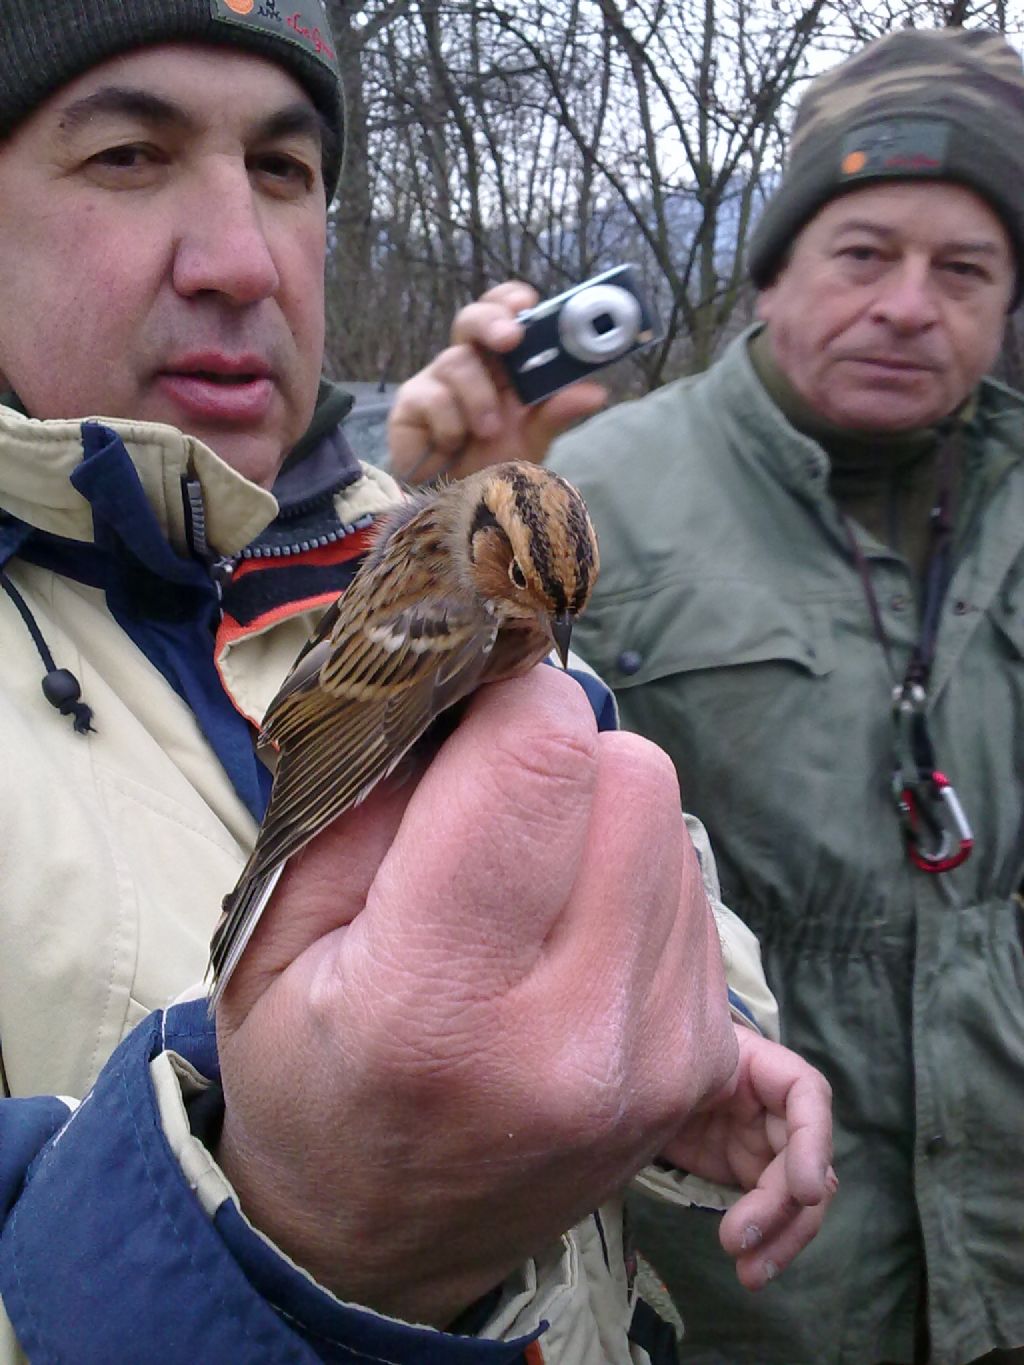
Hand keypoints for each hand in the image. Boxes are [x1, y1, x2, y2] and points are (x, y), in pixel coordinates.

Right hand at [215, 666, 738, 1327]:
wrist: (382, 1241)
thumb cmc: (310, 1079)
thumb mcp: (272, 940)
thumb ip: (362, 801)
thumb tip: (464, 692)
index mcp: (438, 998)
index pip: (541, 763)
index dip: (510, 696)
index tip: (471, 708)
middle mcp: (576, 1032)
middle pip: (632, 775)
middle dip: (558, 754)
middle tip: (489, 802)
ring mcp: (659, 1053)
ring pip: (671, 825)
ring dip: (598, 818)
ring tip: (523, 885)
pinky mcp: (701, 1061)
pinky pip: (691, 890)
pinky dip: (632, 876)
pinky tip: (569, 930)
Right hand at [387, 281, 605, 482]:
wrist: (454, 506)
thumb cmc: (492, 466)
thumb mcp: (532, 439)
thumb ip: (556, 413)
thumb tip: (596, 391)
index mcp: (501, 365)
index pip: (504, 314)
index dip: (511, 300)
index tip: (527, 302)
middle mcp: (469, 364)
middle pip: (471, 319)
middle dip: (492, 322)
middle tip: (511, 339)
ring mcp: (436, 381)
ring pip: (457, 362)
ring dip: (479, 399)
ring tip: (486, 431)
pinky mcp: (410, 403)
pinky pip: (434, 397)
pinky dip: (450, 425)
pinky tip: (451, 445)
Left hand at [660, 1027, 835, 1289]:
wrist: (634, 1084)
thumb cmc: (655, 1058)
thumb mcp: (671, 1063)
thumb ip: (687, 1079)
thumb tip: (681, 1100)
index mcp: (762, 1065)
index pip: (807, 1093)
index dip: (813, 1142)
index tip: (806, 1191)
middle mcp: (777, 1108)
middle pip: (808, 1160)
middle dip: (784, 1209)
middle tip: (739, 1241)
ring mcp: (768, 1144)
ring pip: (798, 1198)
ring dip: (781, 1238)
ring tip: (749, 1273)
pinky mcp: (751, 1174)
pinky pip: (773, 1214)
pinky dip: (766, 1242)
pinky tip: (749, 1268)